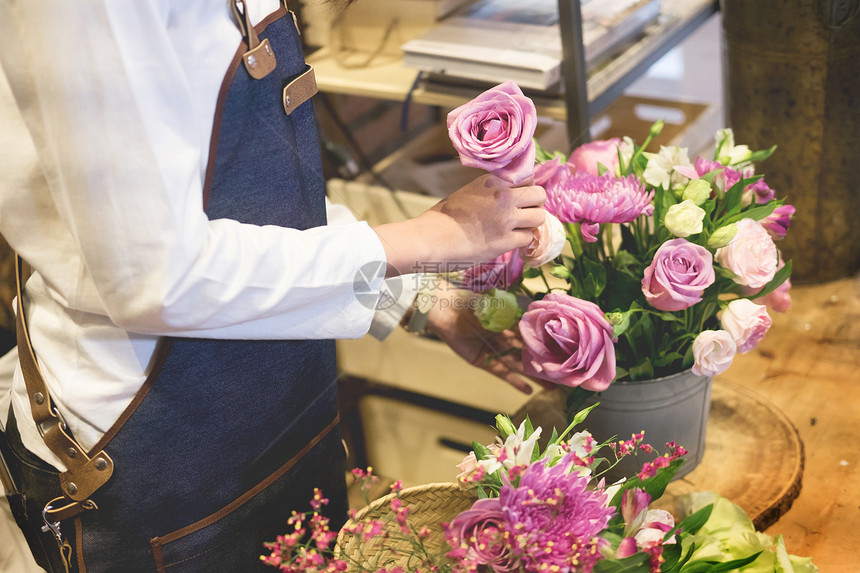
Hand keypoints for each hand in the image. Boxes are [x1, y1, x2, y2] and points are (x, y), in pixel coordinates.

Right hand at [373, 174, 544, 276]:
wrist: (432, 238)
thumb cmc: (444, 217)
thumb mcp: (469, 192)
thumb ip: (492, 190)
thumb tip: (512, 194)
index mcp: (493, 181)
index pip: (527, 177)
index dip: (527, 189)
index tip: (521, 198)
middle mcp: (503, 197)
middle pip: (539, 195)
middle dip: (534, 205)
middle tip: (523, 215)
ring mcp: (506, 219)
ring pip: (539, 217)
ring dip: (530, 224)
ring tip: (517, 229)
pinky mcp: (506, 241)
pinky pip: (528, 238)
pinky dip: (521, 241)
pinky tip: (508, 241)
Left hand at [423, 283, 552, 394]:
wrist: (444, 308)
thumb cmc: (470, 299)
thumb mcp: (498, 302)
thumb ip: (517, 309)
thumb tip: (541, 311)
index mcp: (510, 321)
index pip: (534, 335)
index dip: (549, 344)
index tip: (566, 353)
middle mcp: (505, 337)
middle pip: (529, 354)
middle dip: (546, 364)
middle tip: (565, 376)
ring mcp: (495, 350)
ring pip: (519, 366)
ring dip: (535, 376)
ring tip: (553, 386)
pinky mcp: (483, 361)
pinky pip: (502, 372)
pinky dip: (514, 381)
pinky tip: (528, 390)